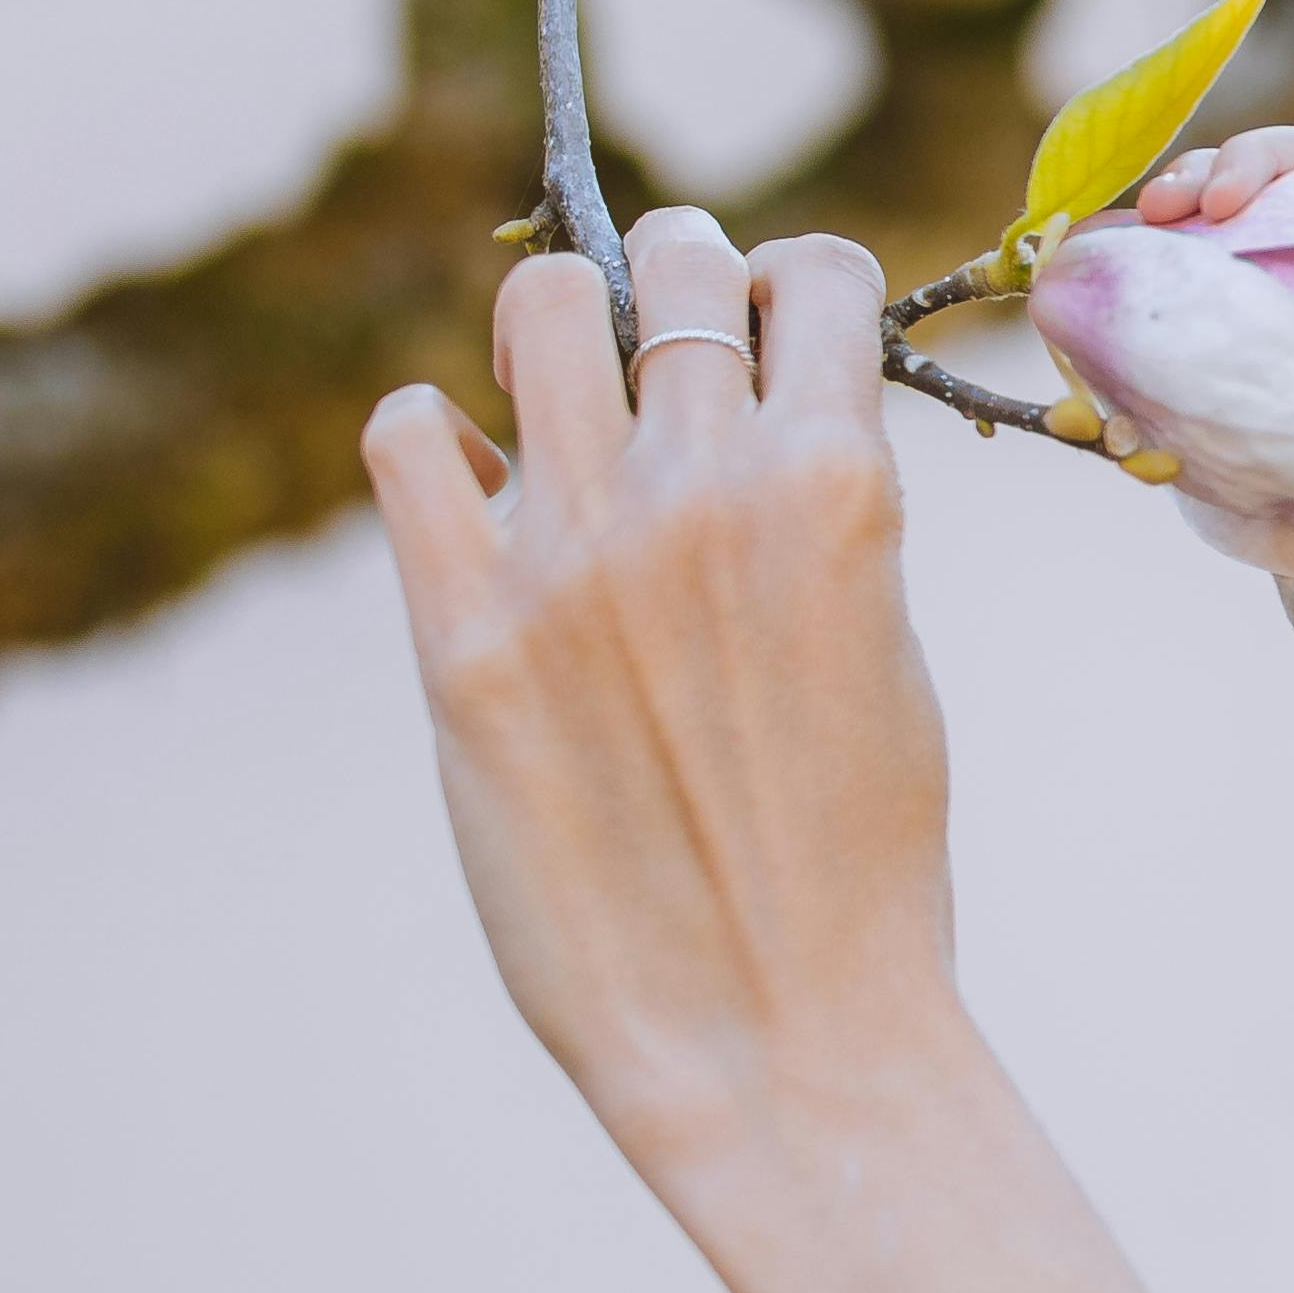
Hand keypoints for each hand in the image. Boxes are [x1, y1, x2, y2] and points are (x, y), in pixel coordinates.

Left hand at [362, 209, 967, 1180]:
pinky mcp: (461, 637)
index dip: (792, 291)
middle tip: (666, 358)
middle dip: (676, 283)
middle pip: (671, 261)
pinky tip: (471, 493)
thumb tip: (755, 423)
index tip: (775, 335)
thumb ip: (823, 517)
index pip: (811, 277)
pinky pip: (406, 442)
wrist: (781, 1031)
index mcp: (840, 489)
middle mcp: (703, 492)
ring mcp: (572, 556)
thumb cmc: (863, 863)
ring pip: (536, 313)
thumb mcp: (887, 650)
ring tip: (564, 406)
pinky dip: (431, 438)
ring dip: (559, 334)